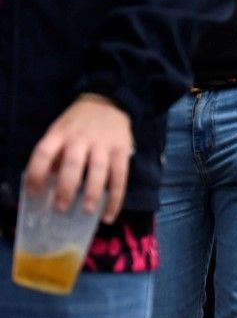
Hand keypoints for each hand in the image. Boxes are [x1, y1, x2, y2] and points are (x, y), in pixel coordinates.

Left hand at [23, 94, 132, 221]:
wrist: (109, 102)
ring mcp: (103, 144)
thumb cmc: (78, 123)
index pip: (43, 153)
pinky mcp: (122, 151)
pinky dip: (116, 198)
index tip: (33, 194)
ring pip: (98, 171)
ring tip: (87, 212)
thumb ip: (54, 154)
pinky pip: (120, 178)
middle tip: (61, 209)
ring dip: (93, 194)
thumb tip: (47, 185)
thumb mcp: (60, 131)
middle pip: (72, 164)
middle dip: (66, 188)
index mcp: (60, 133)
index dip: (36, 174)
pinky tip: (109, 215)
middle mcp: (80, 138)